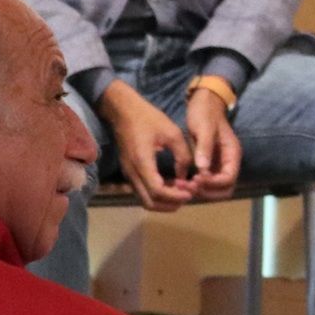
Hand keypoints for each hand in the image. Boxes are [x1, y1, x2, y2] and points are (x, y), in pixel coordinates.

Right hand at [97, 83, 193, 211]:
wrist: (123, 111)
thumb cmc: (148, 118)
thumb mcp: (172, 133)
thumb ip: (183, 156)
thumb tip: (187, 176)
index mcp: (142, 162)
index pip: (157, 191)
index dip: (175, 196)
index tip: (191, 193)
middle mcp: (132, 172)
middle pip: (149, 202)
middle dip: (170, 204)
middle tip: (188, 195)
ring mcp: (128, 174)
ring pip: (145, 199)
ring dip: (164, 201)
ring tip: (181, 192)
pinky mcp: (129, 173)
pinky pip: (143, 192)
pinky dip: (157, 194)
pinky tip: (172, 185)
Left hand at [186, 88, 242, 200]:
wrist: (204, 102)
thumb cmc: (206, 112)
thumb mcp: (204, 127)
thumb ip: (205, 148)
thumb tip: (202, 169)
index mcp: (232, 154)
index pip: (229, 179)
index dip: (213, 183)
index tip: (196, 178)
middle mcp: (228, 163)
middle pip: (224, 190)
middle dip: (207, 192)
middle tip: (188, 187)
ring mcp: (219, 165)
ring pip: (215, 189)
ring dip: (200, 191)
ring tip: (182, 185)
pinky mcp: (209, 165)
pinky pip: (206, 182)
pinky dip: (196, 186)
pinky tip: (182, 182)